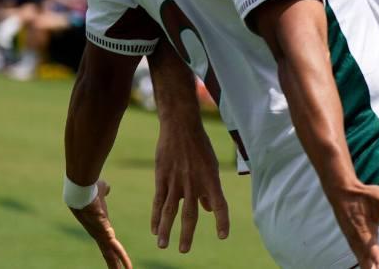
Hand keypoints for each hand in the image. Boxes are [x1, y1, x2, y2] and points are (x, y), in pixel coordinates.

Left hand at [70, 179, 132, 268]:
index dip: (116, 256)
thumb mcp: (102, 193)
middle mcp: (100, 233)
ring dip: (117, 262)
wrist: (81, 190)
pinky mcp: (100, 225)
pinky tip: (117, 250)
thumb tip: (106, 189)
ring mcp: (100, 231)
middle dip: (116, 265)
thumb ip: (105, 193)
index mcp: (102, 229)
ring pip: (110, 250)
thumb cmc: (90, 191)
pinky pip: (109, 237)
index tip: (120, 266)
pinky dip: (114, 245)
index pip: (111, 246)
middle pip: (109, 254)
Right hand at [151, 115, 229, 251]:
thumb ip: (209, 188)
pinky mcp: (162, 178)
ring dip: (167, 230)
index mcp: (211, 179)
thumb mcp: (211, 165)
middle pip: (191, 214)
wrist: (181, 126)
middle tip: (184, 251)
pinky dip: (156, 217)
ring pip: (171, 211)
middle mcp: (195, 183)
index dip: (222, 221)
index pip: (220, 205)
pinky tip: (154, 229)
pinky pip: (158, 201)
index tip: (223, 236)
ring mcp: (177, 181)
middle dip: (187, 234)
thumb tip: (207, 209)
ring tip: (164, 246)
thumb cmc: (200, 146)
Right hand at [328, 182, 378, 268]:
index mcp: (365, 230)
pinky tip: (368, 267)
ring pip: (360, 259)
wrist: (343, 192)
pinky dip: (364, 263)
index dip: (377, 260)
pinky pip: (359, 256)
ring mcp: (353, 240)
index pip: (371, 248)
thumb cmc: (364, 195)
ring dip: (367, 267)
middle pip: (364, 260)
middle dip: (371, 268)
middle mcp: (357, 238)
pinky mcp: (352, 240)